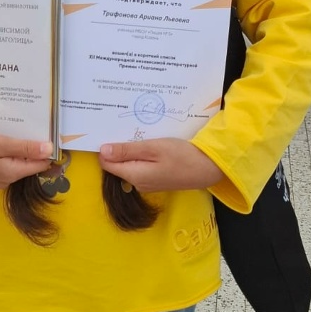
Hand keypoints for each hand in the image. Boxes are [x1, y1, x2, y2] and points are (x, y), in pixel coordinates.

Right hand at [0, 128, 52, 188]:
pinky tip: (4, 140)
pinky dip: (8, 152)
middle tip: (33, 125)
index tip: (49, 132)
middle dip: (33, 148)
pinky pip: (5, 163)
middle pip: (29, 164)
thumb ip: (24, 148)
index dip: (47, 150)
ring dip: (20, 149)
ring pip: (17, 163)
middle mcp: (6, 180)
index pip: (40, 164)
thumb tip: (50, 150)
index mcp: (11, 173)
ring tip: (19, 130)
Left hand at [99, 139, 223, 192]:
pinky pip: (140, 167)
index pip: (107, 163)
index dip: (106, 147)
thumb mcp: (153, 148)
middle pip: (117, 164)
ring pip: (129, 164)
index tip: (111, 131)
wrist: (208, 169)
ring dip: (131, 150)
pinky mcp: (156, 180)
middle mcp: (137, 183)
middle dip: (119, 147)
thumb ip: (127, 150)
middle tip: (128, 128)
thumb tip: (102, 151)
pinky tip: (150, 144)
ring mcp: (147, 184)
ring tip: (140, 132)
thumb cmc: (182, 156)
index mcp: (134, 175)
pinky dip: (142, 155)